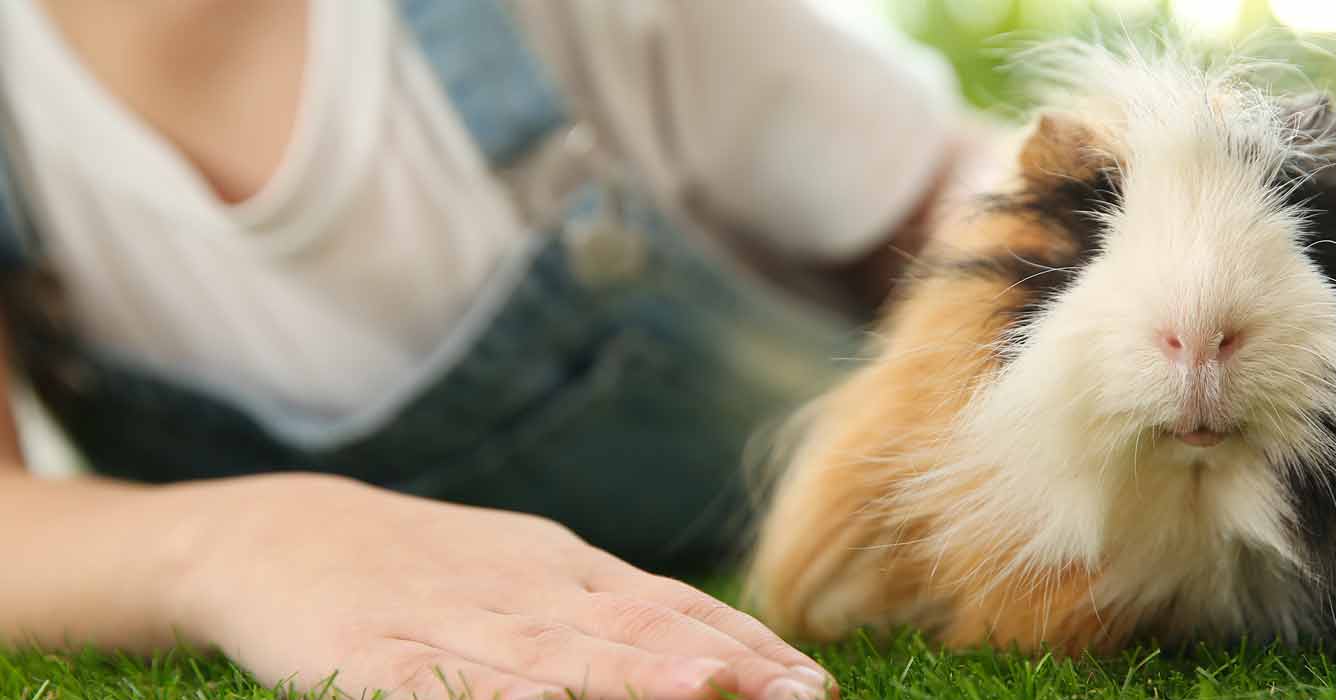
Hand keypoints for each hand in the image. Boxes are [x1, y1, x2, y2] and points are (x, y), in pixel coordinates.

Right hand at [166, 474, 832, 699]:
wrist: (278, 532)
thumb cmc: (428, 566)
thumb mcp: (529, 575)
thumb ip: (614, 612)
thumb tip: (725, 651)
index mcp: (562, 570)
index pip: (672, 609)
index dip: (745, 647)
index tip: (813, 684)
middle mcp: (519, 590)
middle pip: (631, 631)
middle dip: (720, 665)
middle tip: (795, 694)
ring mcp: (443, 619)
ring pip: (549, 652)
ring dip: (631, 675)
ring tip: (706, 691)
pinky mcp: (363, 655)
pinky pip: (429, 679)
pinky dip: (486, 692)